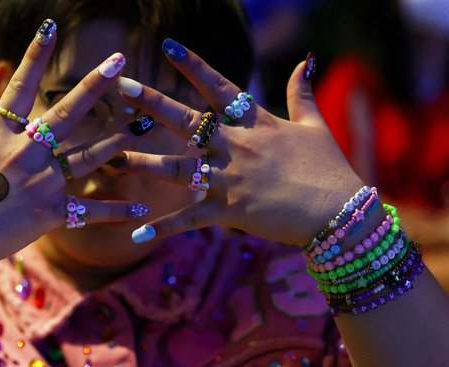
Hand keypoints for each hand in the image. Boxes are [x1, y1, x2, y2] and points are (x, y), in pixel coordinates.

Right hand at [0, 28, 150, 263]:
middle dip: (93, 85)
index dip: (35, 54)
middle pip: (66, 113)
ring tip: (144, 124)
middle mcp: (24, 152)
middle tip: (120, 62)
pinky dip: (115, 211)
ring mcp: (40, 183)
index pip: (20, 86)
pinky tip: (143, 209)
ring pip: (87, 157)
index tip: (51, 26)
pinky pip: (88, 211)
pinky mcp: (50, 213)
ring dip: (118, 141)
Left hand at [116, 44, 364, 246]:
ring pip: (177, 168)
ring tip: (112, 159)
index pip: (219, 87)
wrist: (340, 214)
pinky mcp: (229, 211)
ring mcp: (230, 179)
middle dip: (153, 102)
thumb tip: (306, 59)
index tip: (169, 46)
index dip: (193, 66)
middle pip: (187, 120)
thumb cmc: (329, 168)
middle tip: (122, 87)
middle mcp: (237, 146)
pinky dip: (163, 228)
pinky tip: (136, 235)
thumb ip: (302, 92)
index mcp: (256, 123)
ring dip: (143, 162)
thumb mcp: (314, 125)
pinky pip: (189, 219)